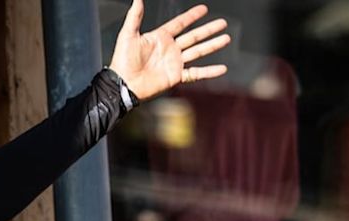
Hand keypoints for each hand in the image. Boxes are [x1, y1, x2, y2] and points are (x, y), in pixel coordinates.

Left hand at [109, 1, 229, 100]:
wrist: (123, 84)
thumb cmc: (122, 61)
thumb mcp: (128, 35)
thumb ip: (135, 16)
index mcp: (160, 37)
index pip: (180, 23)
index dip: (192, 16)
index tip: (204, 9)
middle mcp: (170, 49)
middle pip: (194, 37)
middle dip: (209, 30)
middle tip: (223, 23)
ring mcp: (174, 63)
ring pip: (198, 52)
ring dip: (212, 45)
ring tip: (226, 38)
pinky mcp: (176, 76)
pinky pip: (196, 73)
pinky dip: (210, 72)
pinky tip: (222, 68)